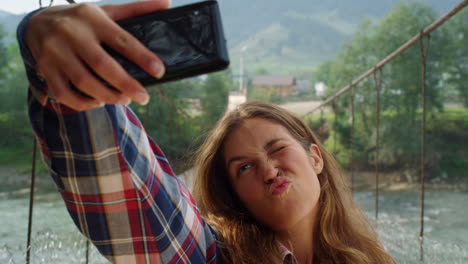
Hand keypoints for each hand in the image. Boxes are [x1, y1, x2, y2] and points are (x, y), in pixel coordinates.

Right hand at [26, 0, 169, 110]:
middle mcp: (72, 34)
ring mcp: (55, 52)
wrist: (36, 23)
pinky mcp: (45, 68)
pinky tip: (99, 101)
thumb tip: (167, 5)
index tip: (159, 71)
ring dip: (108, 96)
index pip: (122, 40)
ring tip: (124, 99)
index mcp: (92, 18)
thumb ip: (136, 10)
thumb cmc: (81, 20)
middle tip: (144, 97)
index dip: (142, 57)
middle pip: (102, 65)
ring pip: (84, 81)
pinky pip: (64, 93)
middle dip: (126, 84)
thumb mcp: (106, 12)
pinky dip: (84, 103)